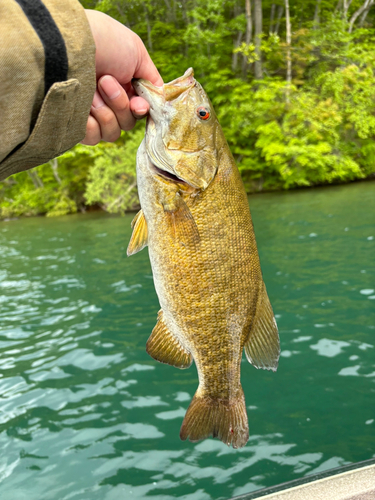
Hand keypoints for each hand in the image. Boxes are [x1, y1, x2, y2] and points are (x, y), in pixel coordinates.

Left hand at [82, 10, 162, 144]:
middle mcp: (107, 102)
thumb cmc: (103, 43)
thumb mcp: (137, 53)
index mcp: (123, 87)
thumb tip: (160, 98)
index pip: (140, 112)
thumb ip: (152, 79)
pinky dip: (92, 124)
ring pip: (113, 134)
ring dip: (106, 111)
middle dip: (120, 105)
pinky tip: (83, 104)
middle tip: (106, 81)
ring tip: (92, 90)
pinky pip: (94, 138)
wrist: (69, 46)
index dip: (141, 111)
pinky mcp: (75, 125)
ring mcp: (91, 115)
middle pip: (128, 124)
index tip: (139, 105)